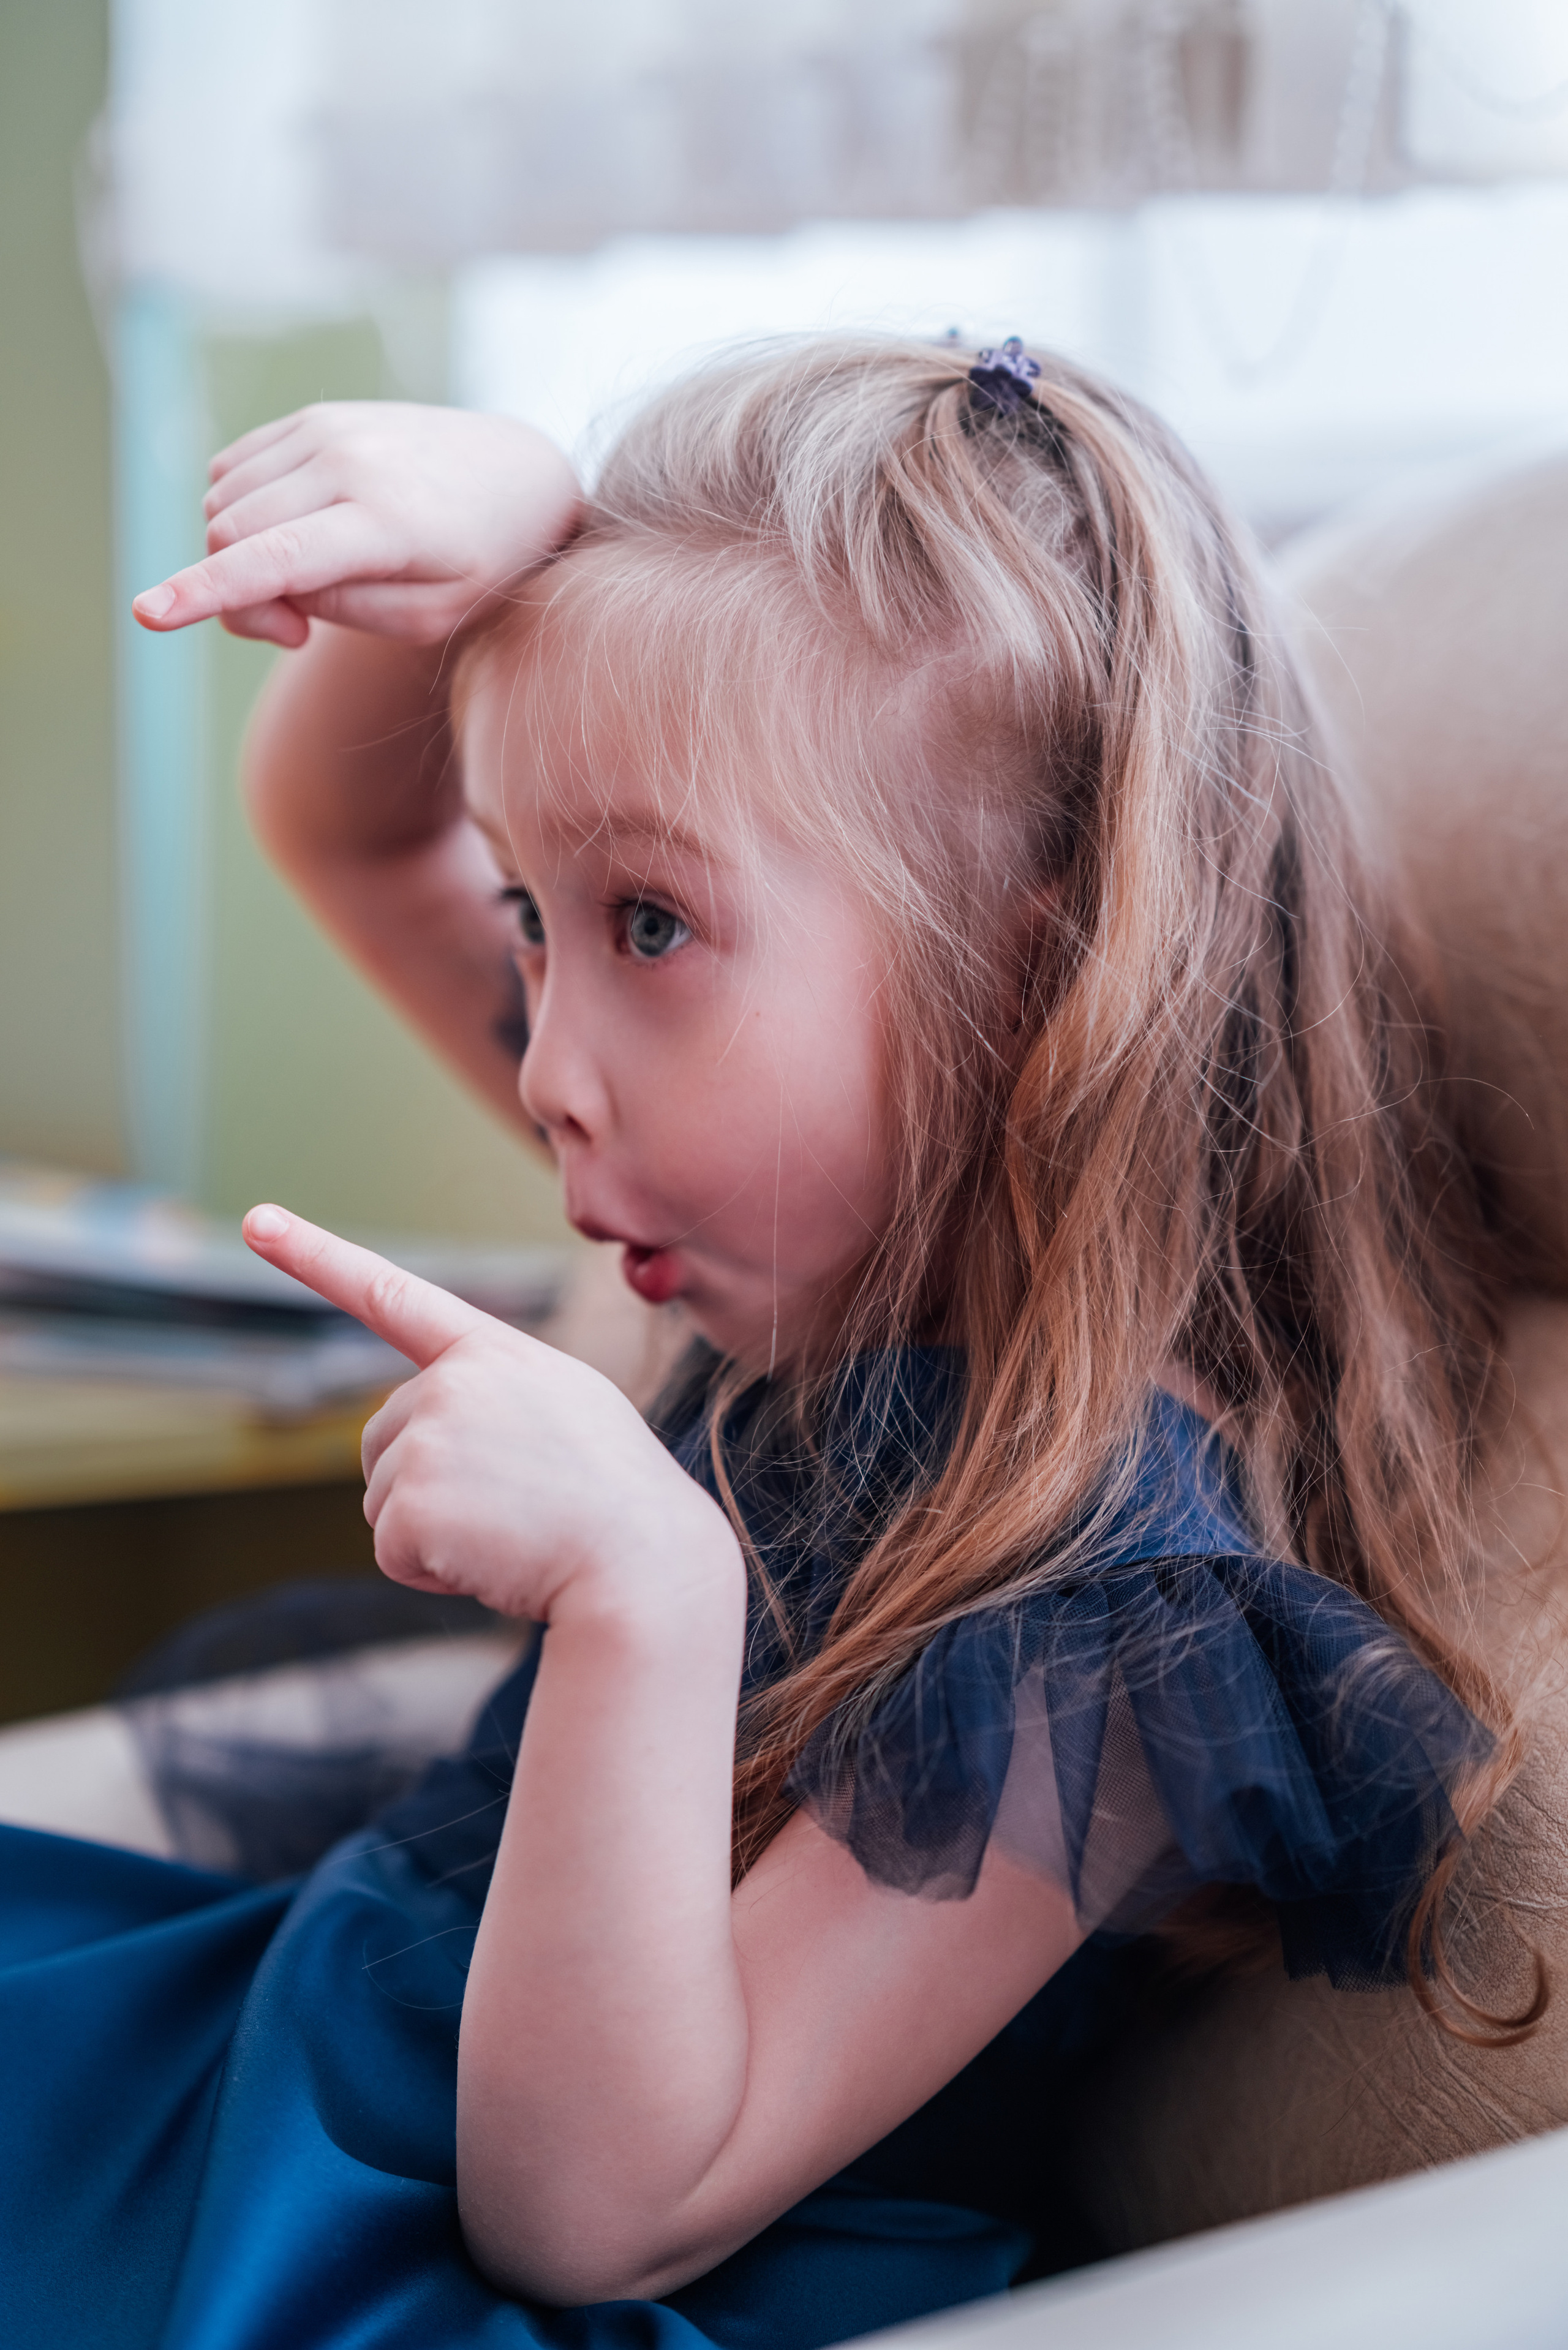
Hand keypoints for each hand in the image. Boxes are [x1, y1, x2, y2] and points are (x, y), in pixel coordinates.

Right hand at [133, 403, 580, 649]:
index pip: (273, 558)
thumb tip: (264, 585)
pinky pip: (234, 472)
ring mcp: (325, 429)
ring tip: (314, 575)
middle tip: (300, 629)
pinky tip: (304, 529)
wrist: (520, 472)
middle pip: (229, 534)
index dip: (205, 592)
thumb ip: (341, 608)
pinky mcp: (313, 417)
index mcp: (383, 522)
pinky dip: (249, 513)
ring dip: (244, 552)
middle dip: (240, 593)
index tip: (149, 613)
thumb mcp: (431, 615)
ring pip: (223, 502)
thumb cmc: (482, 559)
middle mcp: (345, 461)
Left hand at [241, 1203, 738, 1622]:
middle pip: (383, 1438)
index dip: (316, 1256)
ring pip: (384, 1499)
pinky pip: (392, 1551)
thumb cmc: (616, 1496)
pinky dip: (432, 1571)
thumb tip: (421, 1432)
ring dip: (434, 1531)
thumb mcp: (565, 1409)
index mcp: (493, 1352)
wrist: (646, 1565)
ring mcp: (431, 1441)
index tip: (258, 1221)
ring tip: (513, 1531)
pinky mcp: (414, 1505)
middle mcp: (452, 1384)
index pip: (392, 1294)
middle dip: (424, 1482)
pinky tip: (495, 1561)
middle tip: (510, 1504)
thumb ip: (491, 1396)